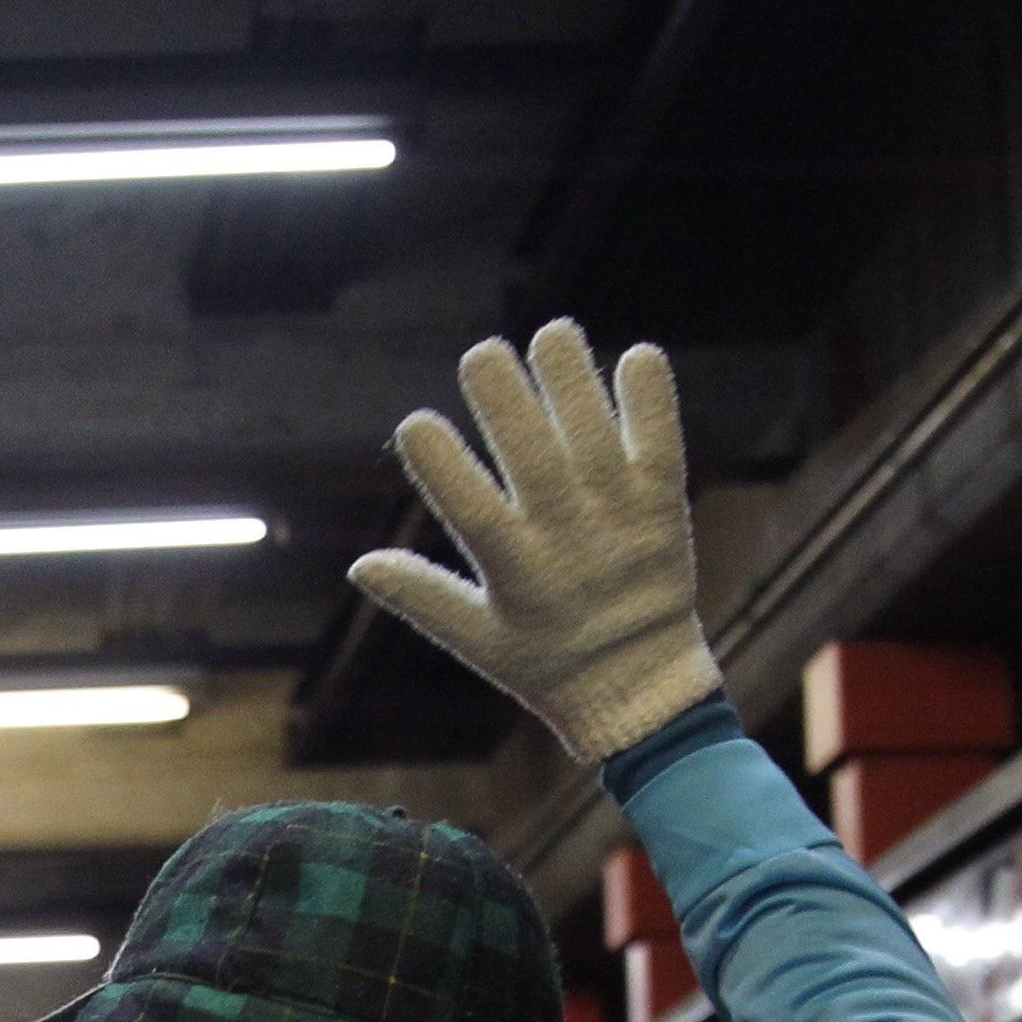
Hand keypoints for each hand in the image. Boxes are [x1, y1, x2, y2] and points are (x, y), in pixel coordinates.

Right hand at [347, 320, 724, 762]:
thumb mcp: (478, 640)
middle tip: (482, 353)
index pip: (470, 507)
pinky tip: (634, 356)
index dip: (439, 462)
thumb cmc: (547, 663)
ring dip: (572, 380)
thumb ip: (422, 596)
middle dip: (504, 397)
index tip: (414, 423)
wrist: (642, 687)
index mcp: (515, 569)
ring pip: (593, 435)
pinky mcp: (663, 505)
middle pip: (532, 455)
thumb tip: (358, 565)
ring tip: (553, 334)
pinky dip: (649, 399)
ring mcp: (619, 517)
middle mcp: (567, 536)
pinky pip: (661, 441)